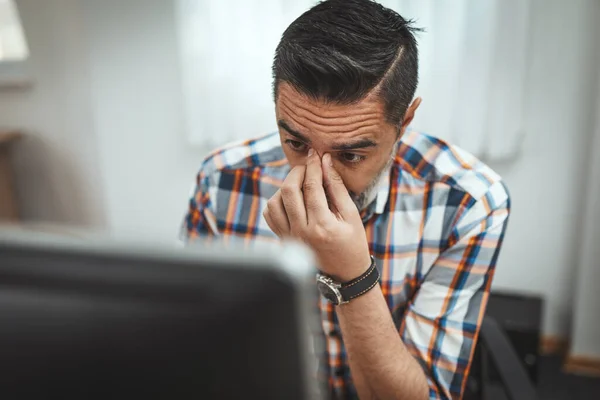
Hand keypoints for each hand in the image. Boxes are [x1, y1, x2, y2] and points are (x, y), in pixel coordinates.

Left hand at [263, 149, 371, 280]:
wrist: (344, 274)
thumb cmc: (352, 243)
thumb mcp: (352, 215)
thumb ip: (337, 187)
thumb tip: (326, 162)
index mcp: (322, 226)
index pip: (312, 187)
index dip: (313, 166)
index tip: (315, 154)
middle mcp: (302, 232)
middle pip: (288, 191)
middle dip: (297, 172)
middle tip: (307, 166)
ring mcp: (290, 237)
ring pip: (274, 202)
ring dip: (285, 187)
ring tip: (299, 183)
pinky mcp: (283, 240)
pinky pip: (270, 215)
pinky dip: (276, 202)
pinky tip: (290, 199)